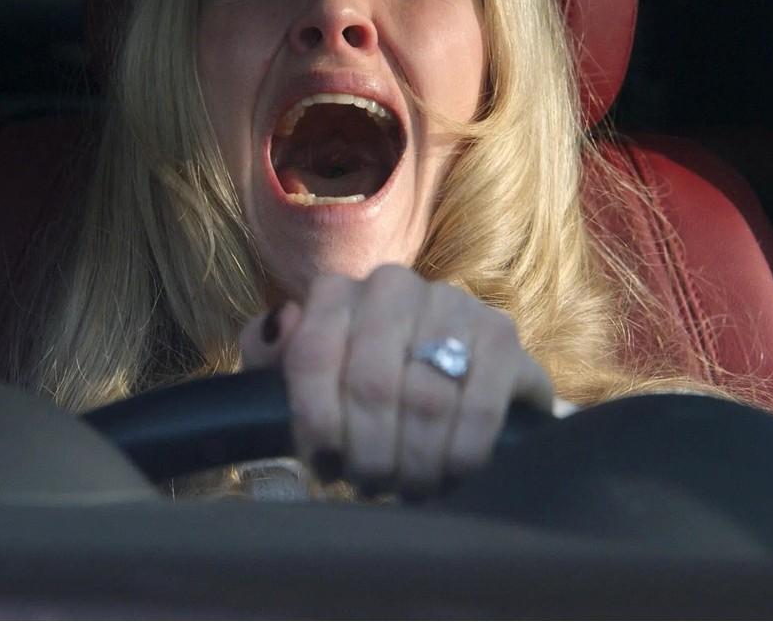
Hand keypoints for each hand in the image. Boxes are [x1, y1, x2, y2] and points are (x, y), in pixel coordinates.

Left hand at [239, 264, 554, 498]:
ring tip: (408, 487)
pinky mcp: (502, 334)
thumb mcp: (302, 376)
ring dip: (414, 462)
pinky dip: (462, 453)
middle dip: (369, 453)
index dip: (317, 424)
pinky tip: (452, 474)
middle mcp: (392, 285)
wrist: (452, 375)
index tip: (324, 464)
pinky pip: (479, 406)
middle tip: (371, 484)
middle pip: (371, 385)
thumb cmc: (361, 384)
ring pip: (426, 400)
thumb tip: (279, 325)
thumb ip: (270, 354)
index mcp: (336, 293)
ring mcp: (451, 304)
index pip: (313, 356)